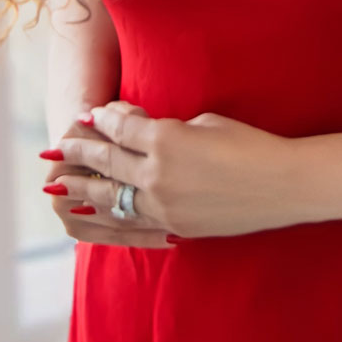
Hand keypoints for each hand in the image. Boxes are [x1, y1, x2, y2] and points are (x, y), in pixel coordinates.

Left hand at [57, 100, 304, 240]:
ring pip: (111, 196)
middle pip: (108, 161)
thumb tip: (143, 134)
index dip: (103, 119)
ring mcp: (163, 205)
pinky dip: (109, 214)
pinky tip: (94, 210)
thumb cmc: (250, 143)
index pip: (121, 128)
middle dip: (81, 152)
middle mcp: (157, 174)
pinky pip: (132, 221)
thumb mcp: (205, 122)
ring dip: (83, 188)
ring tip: (59, 184)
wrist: (282, 184)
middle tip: (59, 148)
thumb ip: (168, 128)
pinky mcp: (174, 227)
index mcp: (165, 139)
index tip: (90, 115)